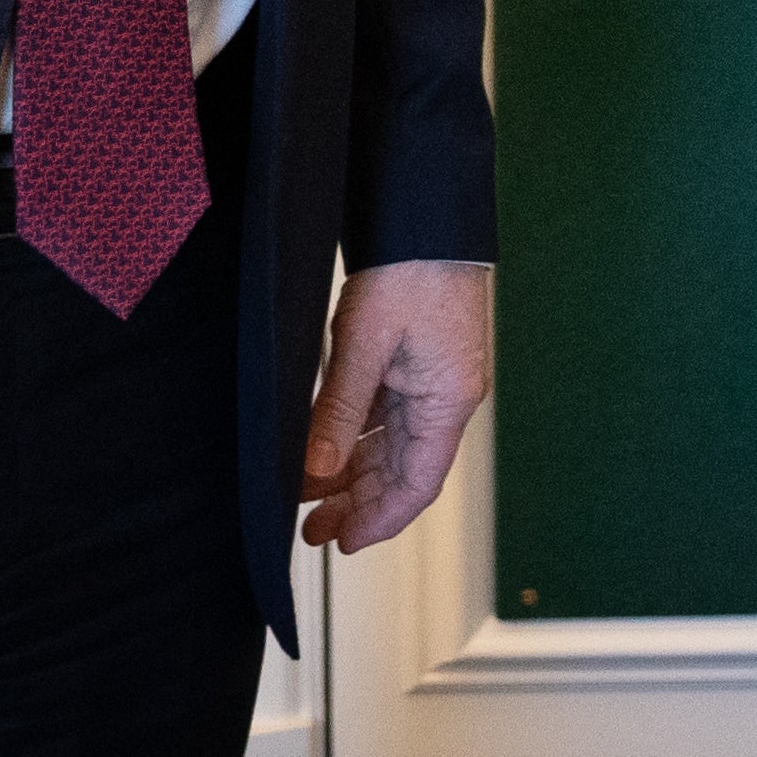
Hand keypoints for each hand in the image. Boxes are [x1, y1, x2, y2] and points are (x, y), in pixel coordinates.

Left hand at [300, 261, 492, 549]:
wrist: (423, 214)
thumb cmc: (409, 270)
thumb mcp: (363, 343)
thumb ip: (339, 410)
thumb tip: (318, 469)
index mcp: (448, 400)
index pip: (418, 483)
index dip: (380, 519)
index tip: (343, 542)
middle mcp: (445, 397)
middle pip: (403, 470)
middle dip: (359, 503)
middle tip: (312, 528)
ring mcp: (430, 380)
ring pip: (391, 446)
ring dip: (353, 473)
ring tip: (308, 494)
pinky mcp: (414, 361)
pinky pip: (384, 416)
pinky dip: (353, 437)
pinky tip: (322, 449)